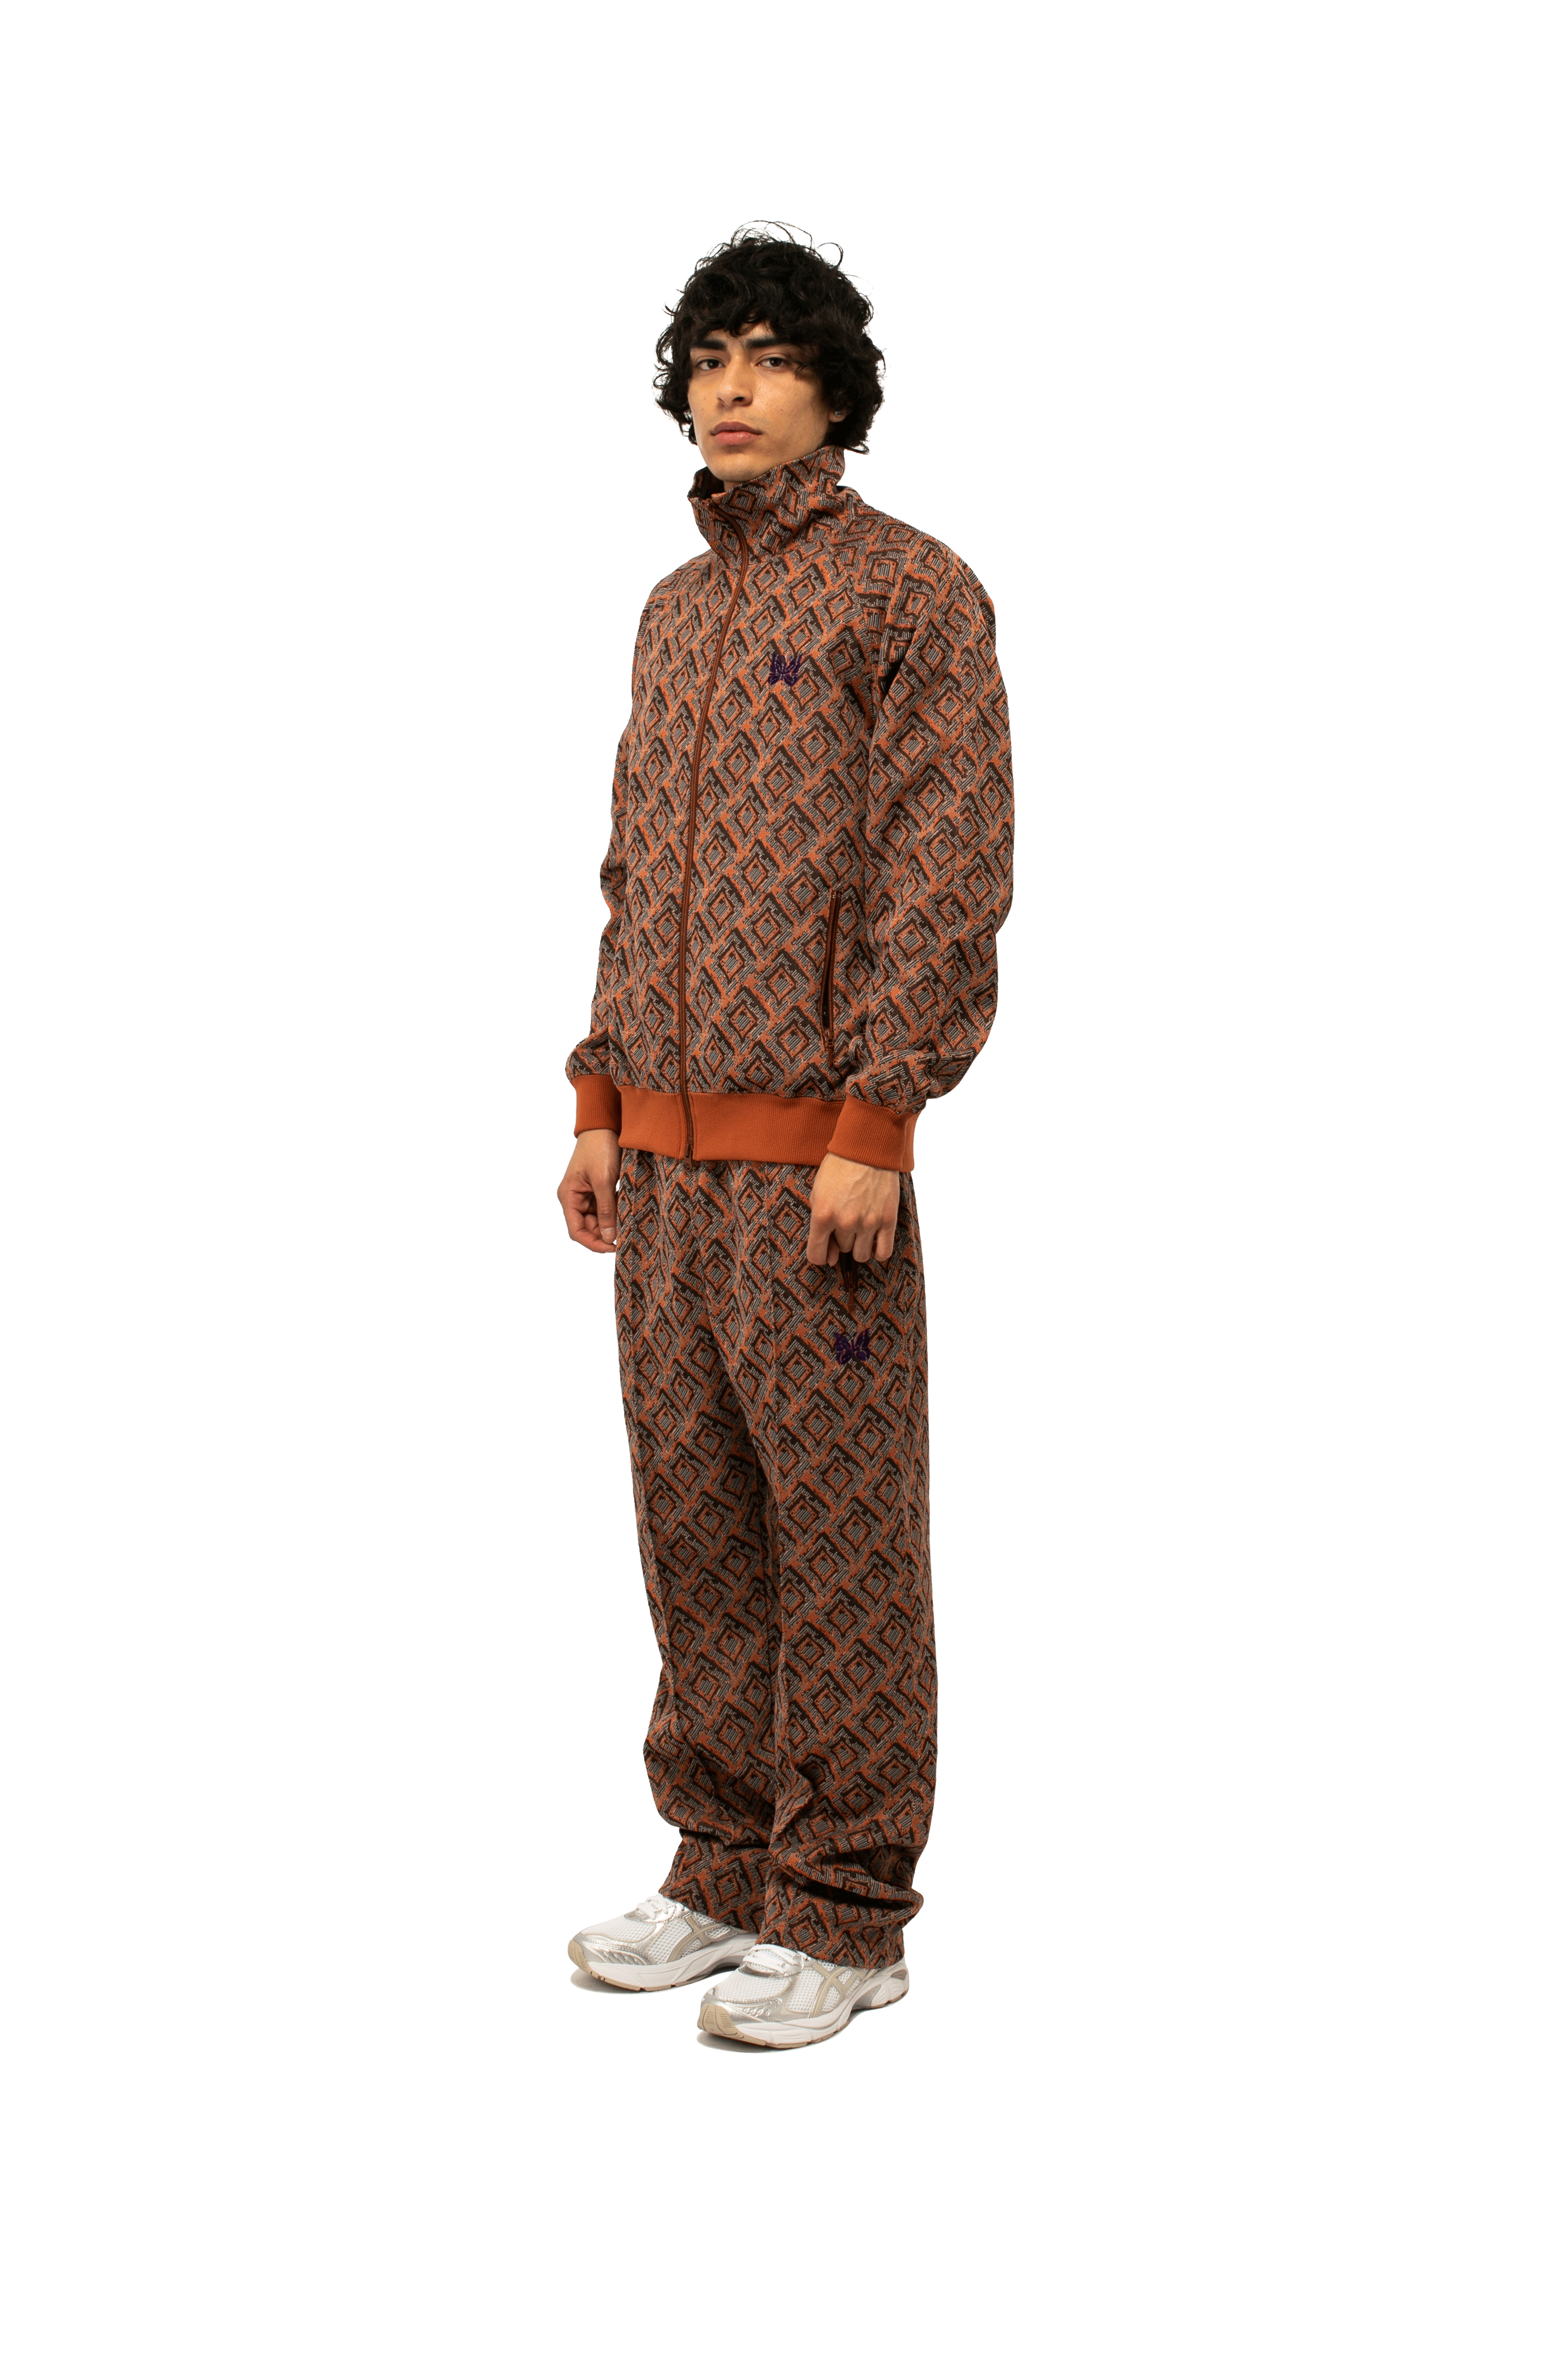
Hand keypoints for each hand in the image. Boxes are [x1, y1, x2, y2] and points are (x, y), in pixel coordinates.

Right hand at [558, 1129, 621, 1252]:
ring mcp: (585, 1194)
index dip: (594, 1243)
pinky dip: (615, 1212)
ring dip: (611, 1223)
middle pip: (588, 1228)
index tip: (613, 1248)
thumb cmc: (599, 1148)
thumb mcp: (603, 1180)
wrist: (605, 1125)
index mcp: (568, 1197)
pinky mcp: (597, 1189)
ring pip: (598, 1219)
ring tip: (628, 1224)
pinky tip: (627, 1212)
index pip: (577, 1231)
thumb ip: (605, 1210)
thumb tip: (608, 1236)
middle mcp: (574, 1198)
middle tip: (626, 1237)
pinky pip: (605, 1208)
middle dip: (605, 1234)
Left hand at [806, 1152, 899, 1266]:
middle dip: (841, 1239)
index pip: (816, 1255)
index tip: (824, 1250)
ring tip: (859, 1229)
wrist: (867, 1148)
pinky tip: (874, 1241)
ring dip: (858, 1245)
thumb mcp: (817, 1193)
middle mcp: (845, 1223)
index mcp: (823, 1216)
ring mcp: (868, 1223)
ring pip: (861, 1255)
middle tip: (845, 1221)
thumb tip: (829, 1256)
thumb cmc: (839, 1168)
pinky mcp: (888, 1220)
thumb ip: (818, 1224)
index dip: (819, 1255)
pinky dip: (878, 1251)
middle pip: (842, 1250)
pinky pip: (884, 1252)